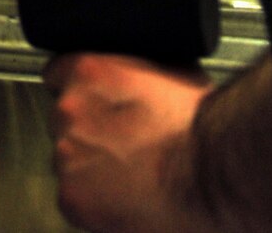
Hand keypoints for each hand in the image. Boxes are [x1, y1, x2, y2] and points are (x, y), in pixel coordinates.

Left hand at [44, 54, 216, 232]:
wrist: (213, 172)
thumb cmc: (201, 126)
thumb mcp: (169, 72)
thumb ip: (135, 69)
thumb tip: (136, 74)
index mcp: (86, 73)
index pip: (58, 75)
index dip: (83, 94)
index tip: (96, 107)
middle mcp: (68, 111)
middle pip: (63, 121)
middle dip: (88, 133)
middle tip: (124, 146)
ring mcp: (66, 155)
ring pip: (69, 161)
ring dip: (90, 167)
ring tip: (131, 175)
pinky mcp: (72, 198)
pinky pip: (74, 198)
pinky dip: (94, 203)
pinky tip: (126, 198)